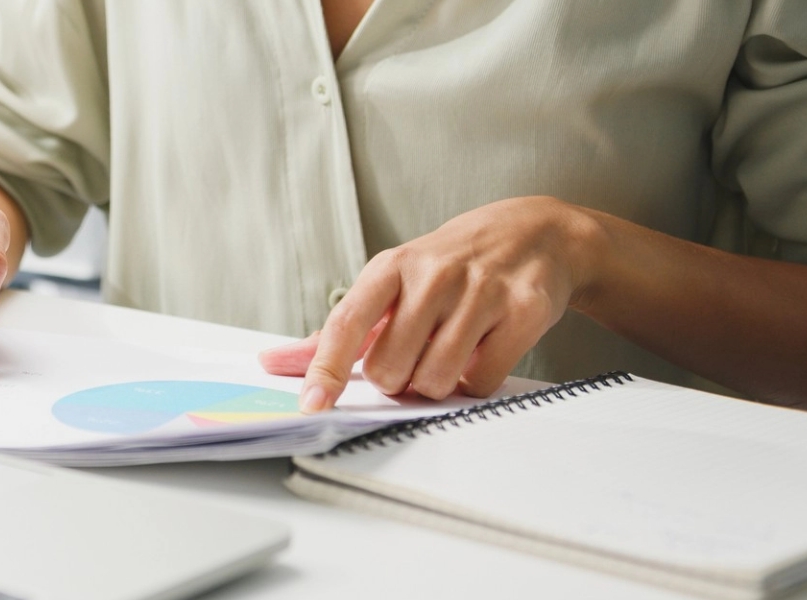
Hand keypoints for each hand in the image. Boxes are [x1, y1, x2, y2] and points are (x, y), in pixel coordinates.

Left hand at [260, 196, 607, 410]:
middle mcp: (433, 274)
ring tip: (448, 353)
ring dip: (437, 384)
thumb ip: (337, 331)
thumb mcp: (390, 283)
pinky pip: (482, 381)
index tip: (312, 405)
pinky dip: (476, 381)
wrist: (534, 233)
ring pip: (436, 380)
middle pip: (392, 369)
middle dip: (398, 380)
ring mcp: (481, 290)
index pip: (347, 324)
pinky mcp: (524, 310)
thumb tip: (273, 362)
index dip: (326, 370)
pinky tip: (482, 350)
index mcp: (391, 267)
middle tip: (414, 357)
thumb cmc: (448, 267)